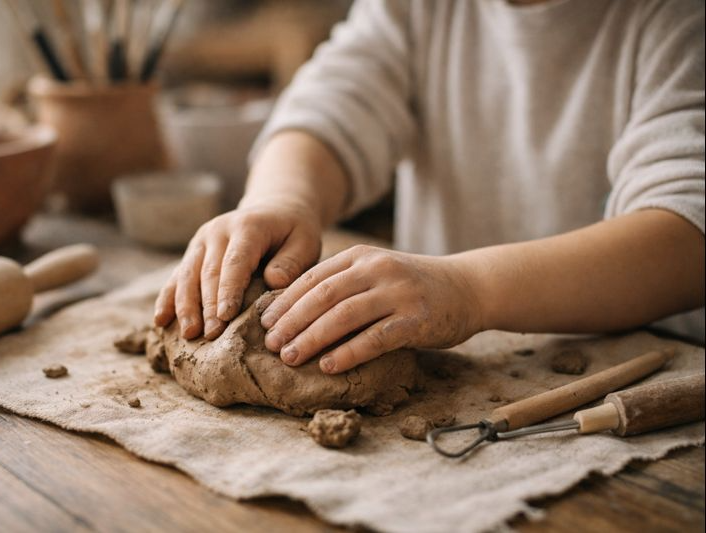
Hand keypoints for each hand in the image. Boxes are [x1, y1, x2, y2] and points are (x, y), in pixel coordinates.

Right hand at [154, 199, 321, 339]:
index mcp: (247, 227)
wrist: (274, 210)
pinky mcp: (193, 253)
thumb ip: (291, 262)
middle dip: (207, 306)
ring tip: (188, 333)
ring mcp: (201, 242)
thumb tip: (273, 281)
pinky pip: (177, 277)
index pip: (235, 262)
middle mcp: (218, 231)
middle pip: (208, 272)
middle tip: (210, 335)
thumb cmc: (293, 232)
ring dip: (185, 306)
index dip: (228, 290)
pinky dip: (168, 299)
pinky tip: (160, 321)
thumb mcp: (305, 241)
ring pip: (187, 275)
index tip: (224, 317)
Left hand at [260, 245, 482, 372]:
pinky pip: (375, 337)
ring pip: (344, 316)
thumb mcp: (375, 273)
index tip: (263, 323)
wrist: (468, 287)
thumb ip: (342, 285)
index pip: (312, 278)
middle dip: (292, 321)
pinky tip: (329, 366)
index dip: (285, 302)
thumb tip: (292, 314)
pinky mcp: (416, 319)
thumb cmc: (412, 286)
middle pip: (323, 295)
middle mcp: (377, 269)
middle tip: (270, 344)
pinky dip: (349, 352)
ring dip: (312, 338)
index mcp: (360, 257)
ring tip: (291, 357)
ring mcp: (398, 293)